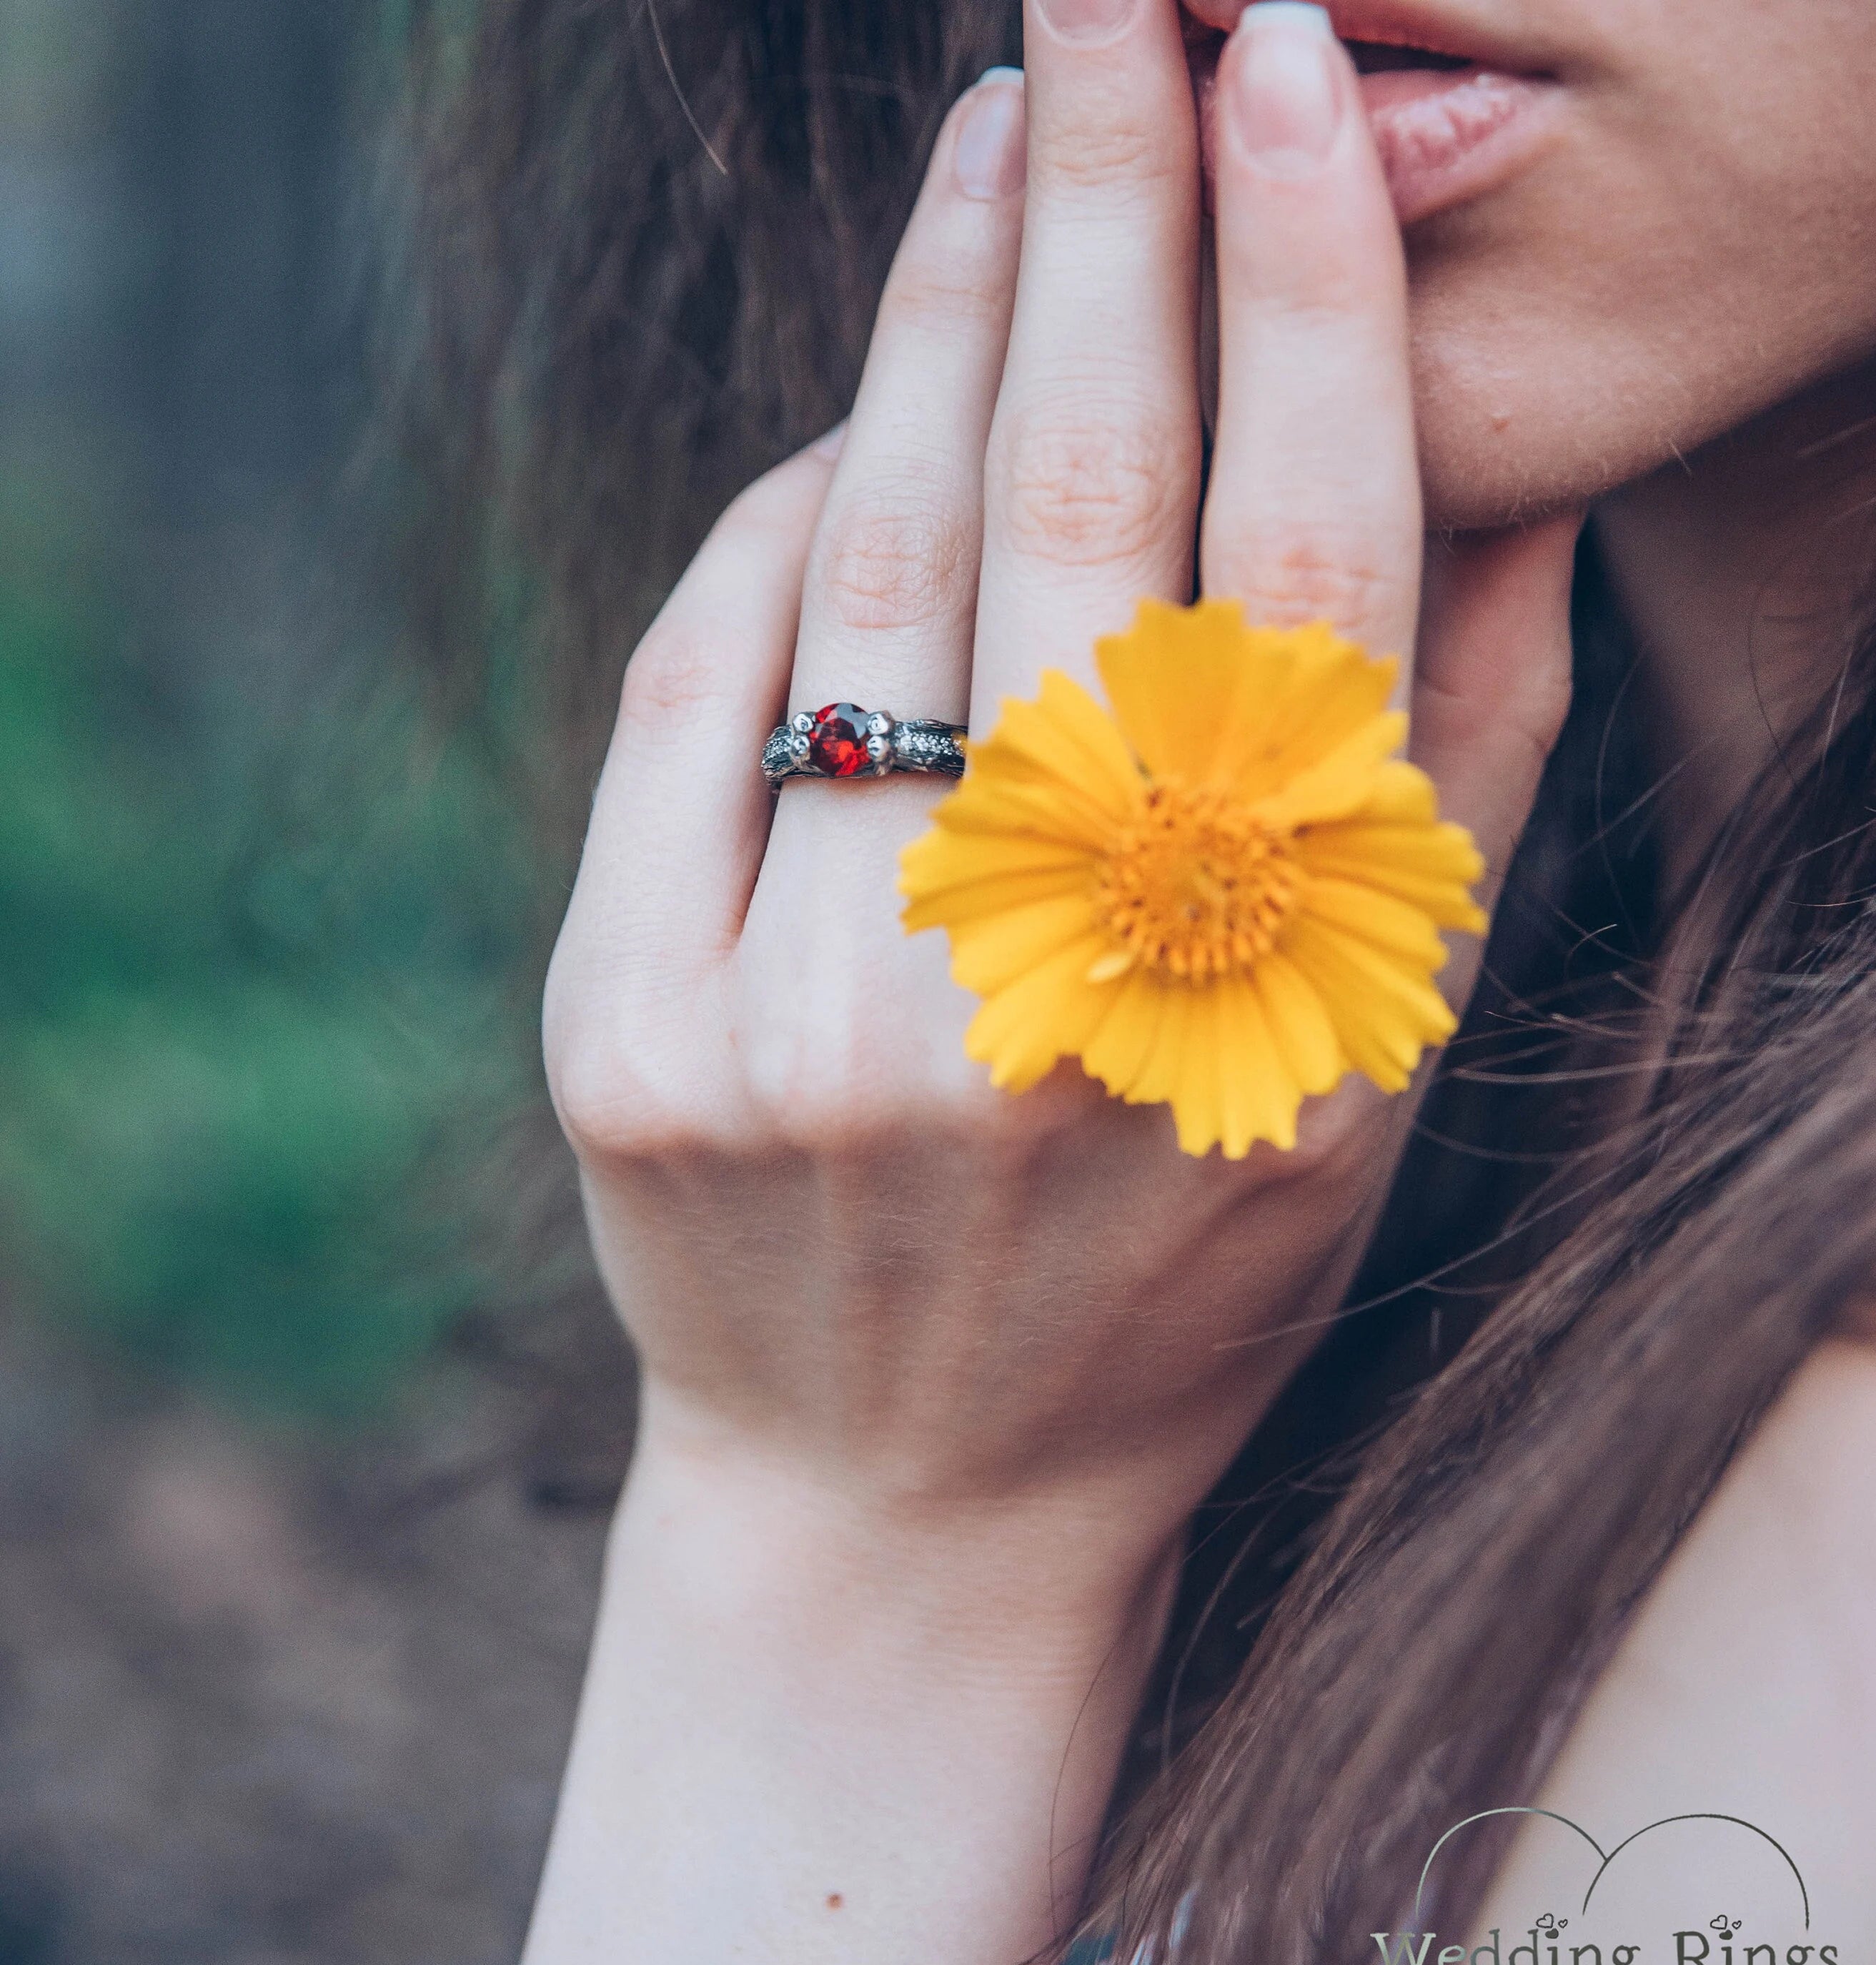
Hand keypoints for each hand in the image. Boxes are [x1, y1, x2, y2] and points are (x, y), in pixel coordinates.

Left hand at [545, 2, 1577, 1592]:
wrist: (912, 1495)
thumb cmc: (1180, 1266)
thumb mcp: (1367, 1061)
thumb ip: (1450, 770)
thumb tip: (1490, 451)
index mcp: (1255, 997)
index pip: (1297, 563)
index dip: (1296, 281)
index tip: (1284, 54)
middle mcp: (1028, 990)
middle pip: (1067, 507)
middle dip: (1094, 203)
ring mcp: (800, 1015)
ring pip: (864, 563)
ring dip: (928, 316)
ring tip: (990, 139)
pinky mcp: (625, 1035)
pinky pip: (691, 691)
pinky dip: (765, 531)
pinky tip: (837, 437)